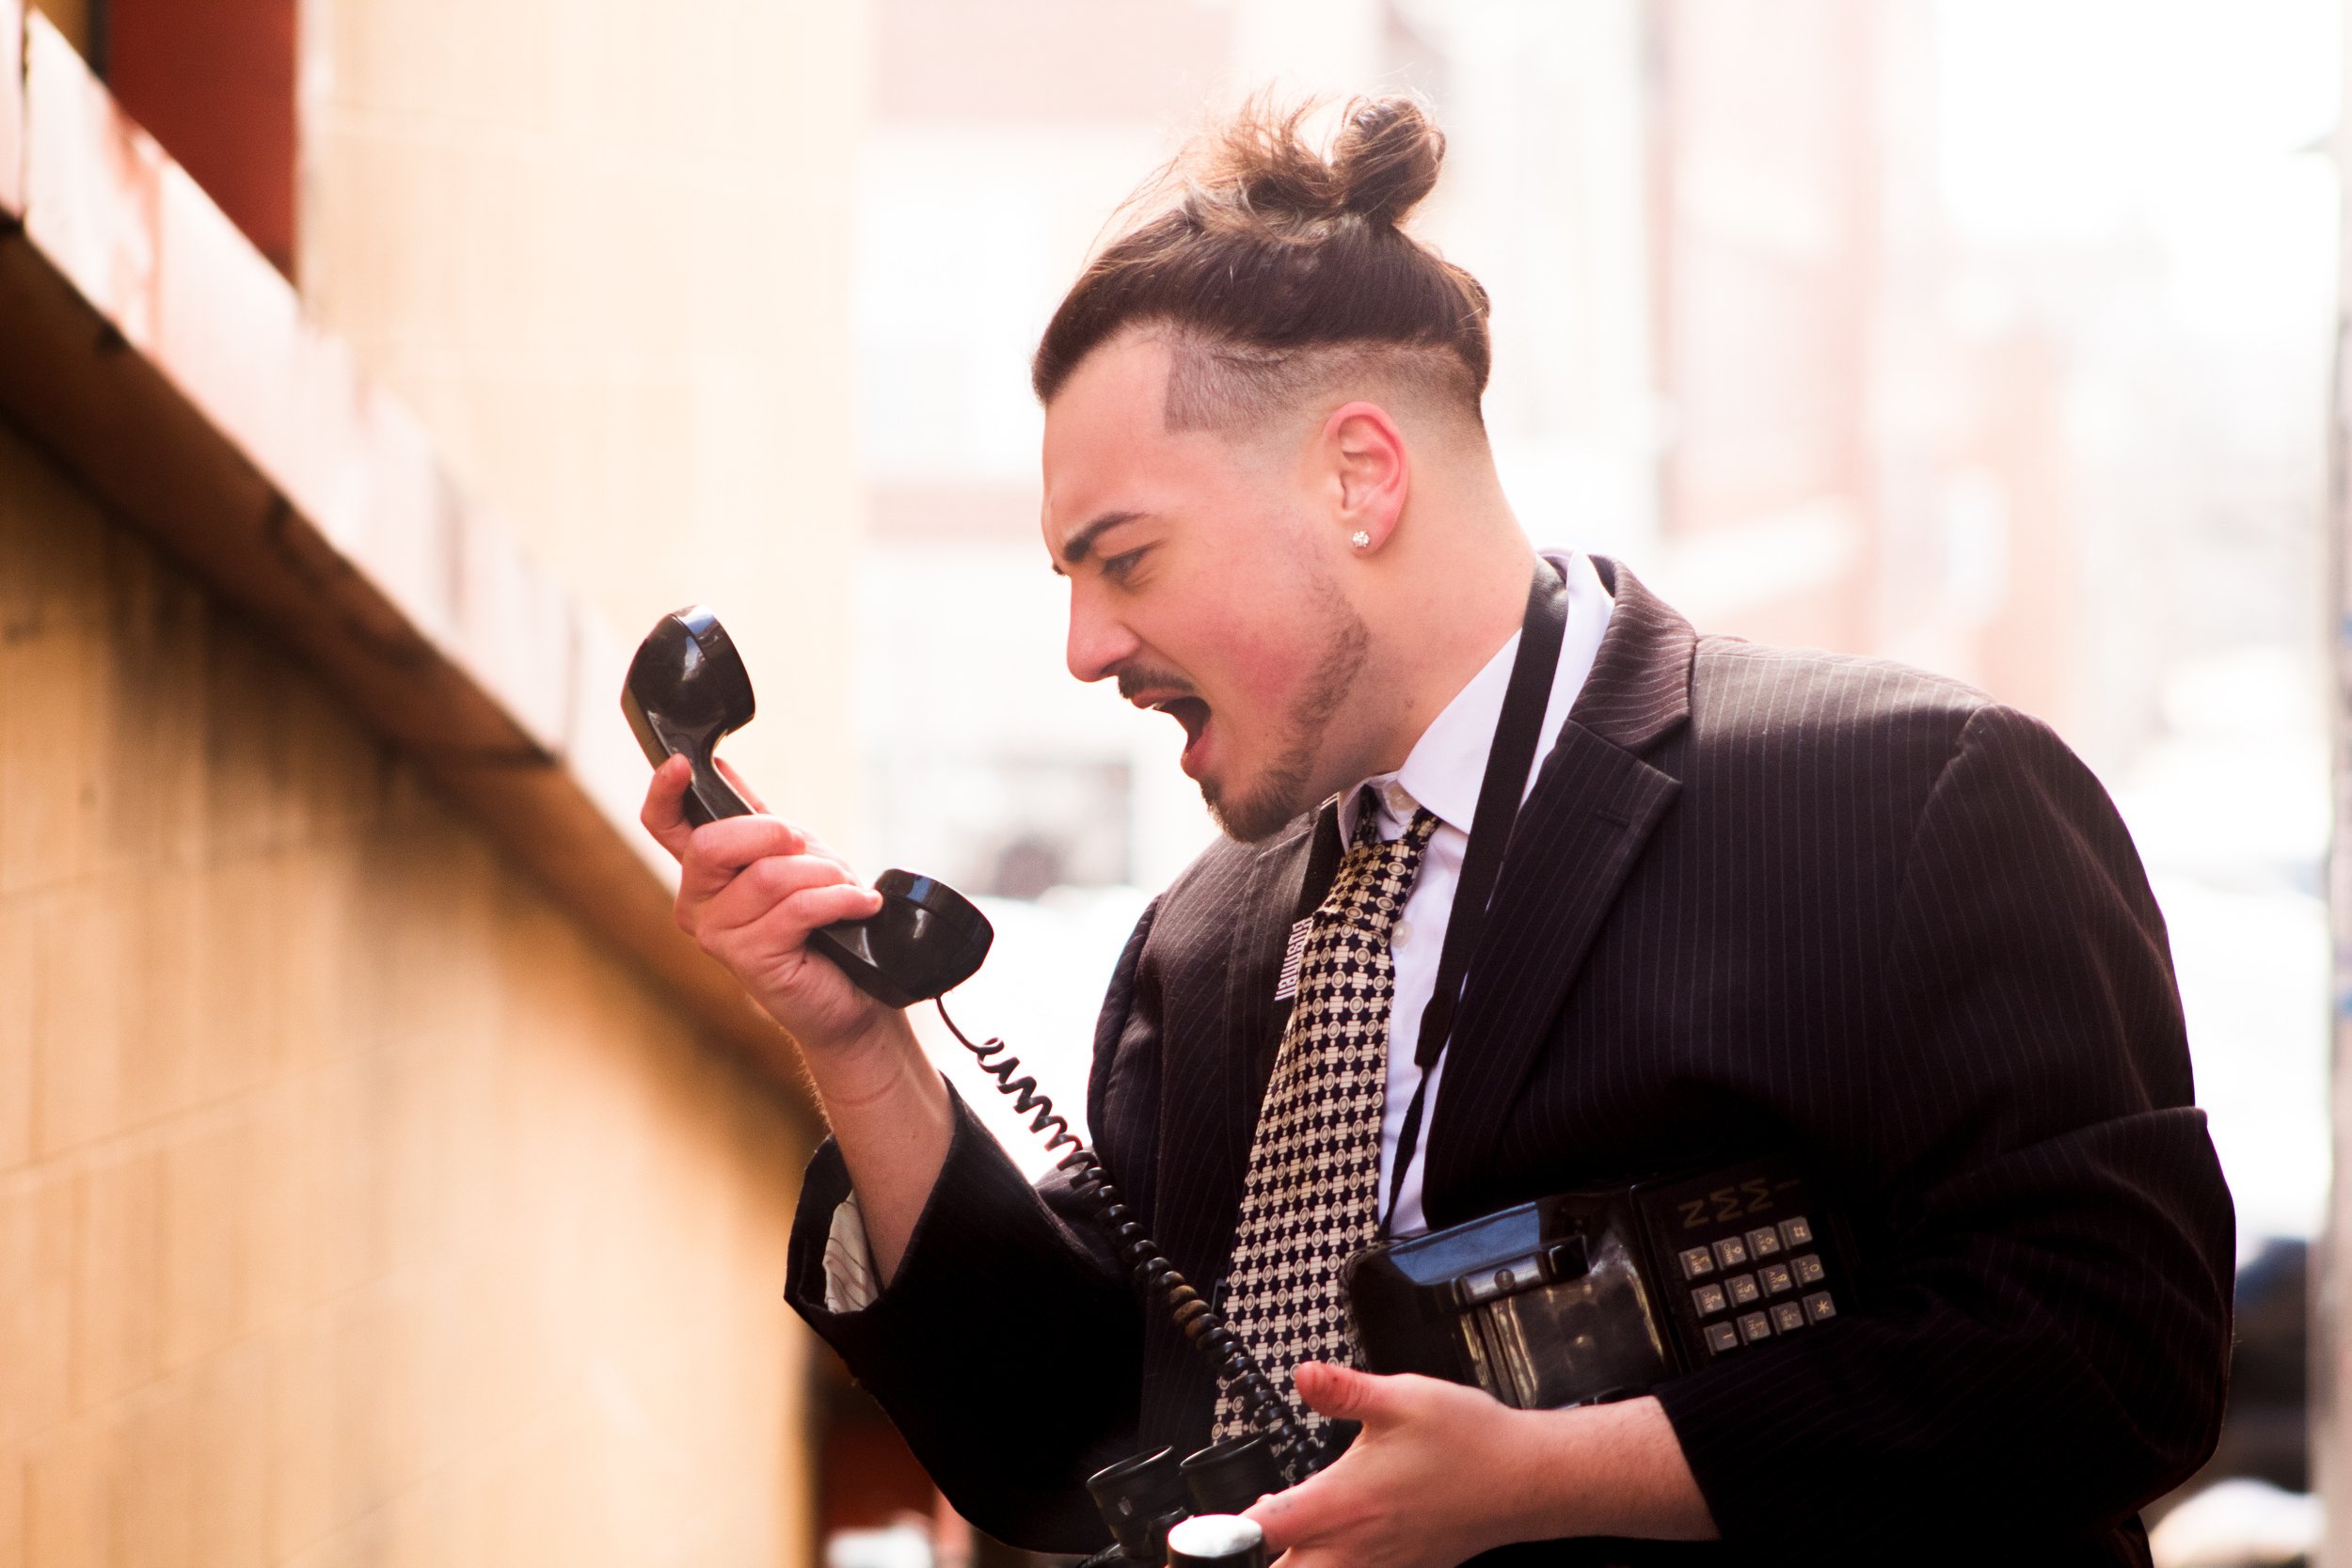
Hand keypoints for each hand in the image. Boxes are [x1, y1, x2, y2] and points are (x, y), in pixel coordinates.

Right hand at [640, 753, 889, 1049]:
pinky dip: (838, 899)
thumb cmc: (821, 921)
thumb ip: (754, 817)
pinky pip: (795, 909)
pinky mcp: (747, 959)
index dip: (663, 792)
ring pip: (767, 876)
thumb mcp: (791, 854)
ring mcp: (717, 935)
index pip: (663, 825)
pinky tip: (859, 905)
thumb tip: (721, 767)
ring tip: (845, 888)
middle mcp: (698, 903)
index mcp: (704, 872)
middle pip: (713, 843)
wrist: (851, 993)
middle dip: (774, 834)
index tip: (682, 764)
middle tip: (808, 850)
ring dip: (822, 874)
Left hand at [1244, 1365, 1714, 1567]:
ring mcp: (1381, 1563)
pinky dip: (1332, 1567)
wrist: (1529, 1480)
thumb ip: (1344, 1391)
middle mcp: (1357, 1544)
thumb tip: (1302, 1375)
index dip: (1228, 1532)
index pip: (1267, 1529)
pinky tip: (1331, 1547)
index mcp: (1344, 1502)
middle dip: (1258, 1561)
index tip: (1202, 1530)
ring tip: (1282, 1542)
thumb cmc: (1471, 1441)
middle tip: (1239, 1541)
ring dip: (1294, 1564)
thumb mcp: (1401, 1397)